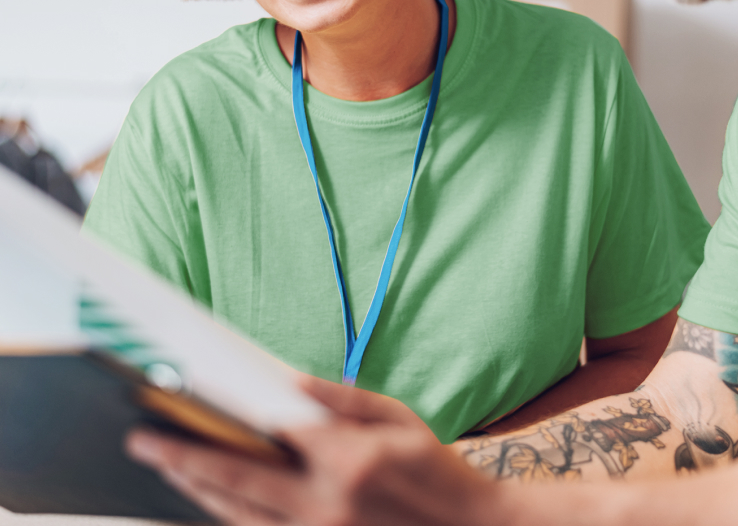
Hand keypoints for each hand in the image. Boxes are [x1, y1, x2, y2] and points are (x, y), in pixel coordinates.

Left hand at [126, 375, 519, 525]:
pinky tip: (210, 501)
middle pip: (238, 483)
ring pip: (241, 517)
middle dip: (184, 461)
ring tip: (166, 468)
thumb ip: (340, 398)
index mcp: (349, 460)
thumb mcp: (396, 416)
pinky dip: (230, 518)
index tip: (177, 412)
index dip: (217, 425)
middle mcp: (326, 505)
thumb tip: (287, 382)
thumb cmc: (435, 468)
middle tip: (145, 444)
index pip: (268, 436)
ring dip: (197, 492)